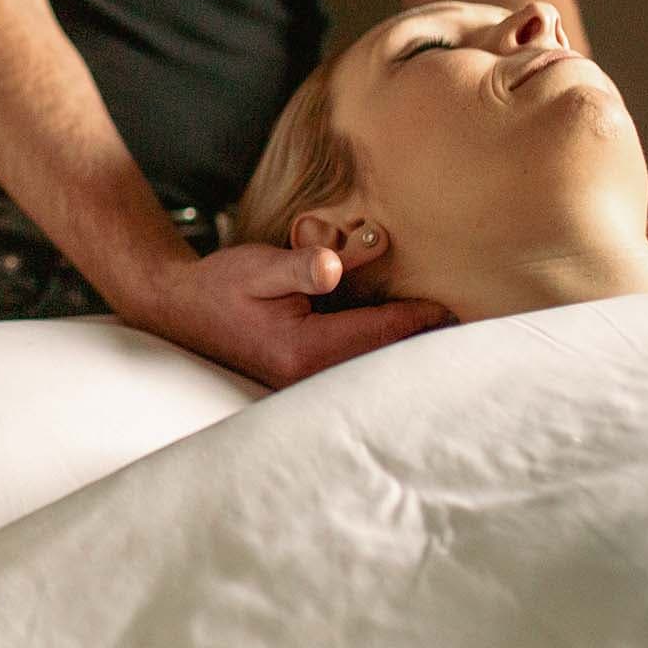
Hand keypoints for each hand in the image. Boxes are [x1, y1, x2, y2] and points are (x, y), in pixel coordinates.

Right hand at [127, 242, 453, 390]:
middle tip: (466, 329)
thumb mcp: (260, 266)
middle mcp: (308, 375)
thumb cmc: (221, 285)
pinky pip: (353, 368)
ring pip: (370, 368)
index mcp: (303, 350)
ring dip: (401, 351)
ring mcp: (306, 383)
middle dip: (419, 343)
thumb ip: (301, 267)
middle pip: (383, 361)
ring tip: (440, 334)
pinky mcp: (304, 377)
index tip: (450, 306)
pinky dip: (378, 353)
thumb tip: (337, 265)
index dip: (418, 318)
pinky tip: (398, 339)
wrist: (181, 308)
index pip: (379, 334)